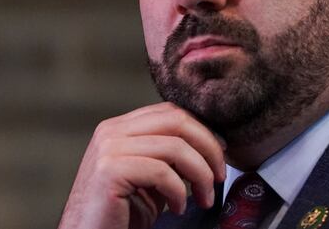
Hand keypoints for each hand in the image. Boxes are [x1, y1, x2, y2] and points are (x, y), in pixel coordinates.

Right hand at [57, 102, 226, 228]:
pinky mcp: (110, 171)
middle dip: (209, 147)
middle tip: (219, 176)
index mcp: (120, 128)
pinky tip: (177, 208)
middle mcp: (111, 131)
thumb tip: (210, 144)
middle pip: (177, 120)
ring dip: (200, 174)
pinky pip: (161, 171)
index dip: (203, 131)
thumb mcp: (150, 179)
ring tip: (204, 198)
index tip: (219, 155)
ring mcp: (109, 148)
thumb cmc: (119, 216)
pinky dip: (179, 192)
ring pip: (175, 146)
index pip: (171, 112)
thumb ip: (169, 156)